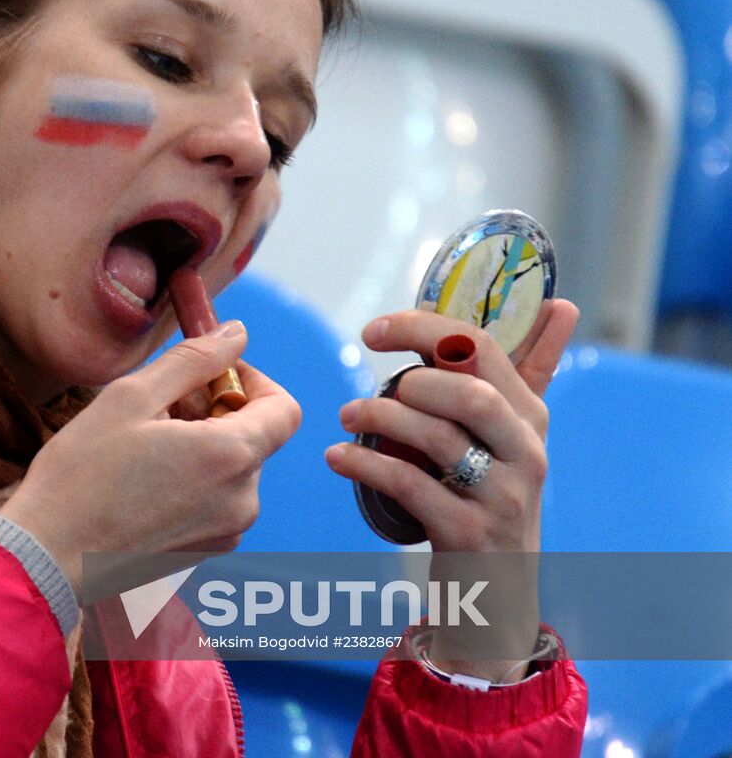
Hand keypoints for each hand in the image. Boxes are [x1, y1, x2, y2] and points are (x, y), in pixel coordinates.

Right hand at [0, 321, 300, 596]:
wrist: (49, 552)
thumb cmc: (82, 473)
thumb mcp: (132, 397)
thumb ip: (193, 359)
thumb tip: (236, 334)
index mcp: (230, 456)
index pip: (285, 409)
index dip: (254, 381)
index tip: (212, 375)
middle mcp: (242, 499)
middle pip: (256, 436)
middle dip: (217, 411)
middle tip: (160, 407)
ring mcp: (228, 530)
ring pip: (235, 466)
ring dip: (204, 444)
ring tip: (146, 445)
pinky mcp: (208, 549)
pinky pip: (219, 497)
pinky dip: (196, 477)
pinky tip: (146, 478)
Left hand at [323, 299, 578, 678]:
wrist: (495, 596)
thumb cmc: (492, 499)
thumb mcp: (513, 437)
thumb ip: (527, 371)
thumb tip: (562, 303)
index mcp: (530, 416)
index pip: (483, 348)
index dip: (424, 328)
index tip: (373, 330)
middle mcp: (527, 452)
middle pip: (469, 392)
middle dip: (407, 380)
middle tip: (363, 391)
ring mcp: (504, 496)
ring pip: (438, 437)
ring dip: (378, 420)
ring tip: (346, 418)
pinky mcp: (471, 534)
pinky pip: (411, 487)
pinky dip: (365, 466)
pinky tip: (338, 458)